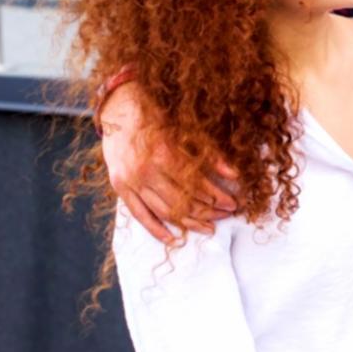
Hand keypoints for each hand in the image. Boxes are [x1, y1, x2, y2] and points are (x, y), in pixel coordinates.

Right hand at [100, 81, 238, 242]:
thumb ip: (209, 155)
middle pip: (183, 201)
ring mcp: (131, 182)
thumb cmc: (155, 119)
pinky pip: (140, 215)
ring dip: (189, 222)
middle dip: (208, 211)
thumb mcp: (184, 132)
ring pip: (164, 211)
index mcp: (164, 154)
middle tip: (226, 216)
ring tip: (209, 228)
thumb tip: (234, 175)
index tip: (233, 203)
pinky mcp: (120, 189)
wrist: (118, 112)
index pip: (197, 185)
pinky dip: (156, 229)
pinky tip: (173, 239)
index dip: (217, 196)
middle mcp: (146, 171)